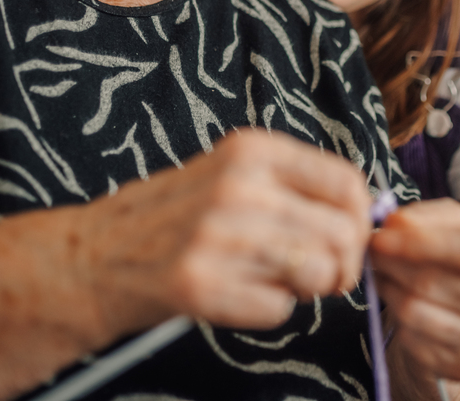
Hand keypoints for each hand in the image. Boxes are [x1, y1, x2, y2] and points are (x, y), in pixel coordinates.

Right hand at [73, 130, 373, 337]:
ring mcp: (218, 235)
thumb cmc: (174, 216)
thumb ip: (295, 186)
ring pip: (319, 272)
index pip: (348, 182)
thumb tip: (365, 213)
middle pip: (344, 233)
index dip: (361, 219)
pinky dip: (267, 310)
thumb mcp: (234, 173)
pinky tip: (237, 293)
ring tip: (275, 280)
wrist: (94, 255)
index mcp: (253, 149)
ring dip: (308, 288)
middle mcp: (240, 186)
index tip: (350, 237)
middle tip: (322, 275)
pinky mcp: (200, 284)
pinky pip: (278, 309)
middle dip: (343, 264)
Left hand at [370, 199, 459, 395]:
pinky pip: (414, 341)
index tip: (382, 236)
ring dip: (389, 289)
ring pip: (420, 313)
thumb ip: (424, 217)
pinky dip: (395, 319)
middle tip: (372, 250)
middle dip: (395, 264)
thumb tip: (394, 225)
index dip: (423, 243)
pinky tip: (397, 301)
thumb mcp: (452, 225)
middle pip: (442, 283)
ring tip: (383, 272)